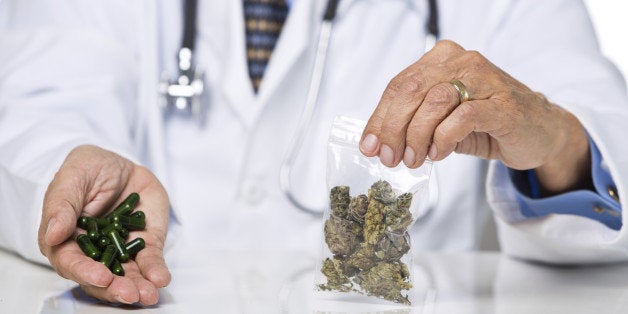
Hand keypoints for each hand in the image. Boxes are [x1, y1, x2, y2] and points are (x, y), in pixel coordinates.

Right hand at [37, 145, 170, 304]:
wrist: (119, 163)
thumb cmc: (88, 169)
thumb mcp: (72, 177)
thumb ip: (61, 206)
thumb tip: (53, 234)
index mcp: (65, 239)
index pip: (70, 262)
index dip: (85, 272)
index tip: (101, 277)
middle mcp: (92, 251)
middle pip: (100, 277)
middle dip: (115, 289)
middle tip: (130, 294)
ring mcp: (119, 250)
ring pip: (126, 275)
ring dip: (137, 287)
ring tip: (148, 294)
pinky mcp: (143, 244)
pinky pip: (149, 261)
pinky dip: (155, 271)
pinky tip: (161, 279)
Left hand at [360, 40, 590, 194]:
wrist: (539, 131)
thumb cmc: (486, 124)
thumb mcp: (442, 119)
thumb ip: (414, 121)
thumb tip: (378, 143)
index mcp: (442, 59)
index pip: (400, 85)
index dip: (380, 117)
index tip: (369, 146)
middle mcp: (462, 61)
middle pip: (412, 91)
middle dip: (393, 129)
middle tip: (389, 158)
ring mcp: (484, 79)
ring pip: (435, 101)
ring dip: (416, 136)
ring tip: (413, 159)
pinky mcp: (502, 104)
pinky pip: (462, 117)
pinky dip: (443, 139)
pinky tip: (437, 154)